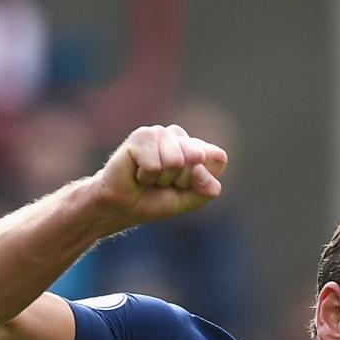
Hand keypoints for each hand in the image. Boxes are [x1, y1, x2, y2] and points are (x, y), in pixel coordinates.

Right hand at [90, 124, 228, 230]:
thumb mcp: (188, 201)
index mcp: (196, 147)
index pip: (217, 158)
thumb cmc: (154, 201)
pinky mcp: (141, 136)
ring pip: (175, 161)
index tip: (183, 186)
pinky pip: (155, 164)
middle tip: (163, 183)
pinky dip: (145, 177)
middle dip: (181, 180)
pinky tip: (137, 173)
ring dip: (161, 179)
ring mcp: (161, 133)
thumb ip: (205, 189)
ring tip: (149, 178)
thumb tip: (202, 172)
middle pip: (197, 157)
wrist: (122, 206)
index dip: (202, 178)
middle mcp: (180, 136)